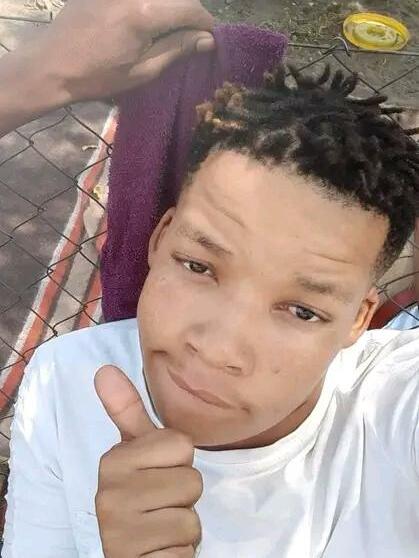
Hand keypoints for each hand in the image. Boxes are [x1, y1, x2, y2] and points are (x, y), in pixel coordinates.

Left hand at [35, 0, 214, 102]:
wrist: (52, 64)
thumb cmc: (97, 76)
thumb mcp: (142, 71)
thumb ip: (176, 50)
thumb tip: (206, 39)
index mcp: (145, 12)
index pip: (190, 7)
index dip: (205, 22)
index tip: (209, 38)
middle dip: (190, 13)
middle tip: (192, 36)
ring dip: (171, 8)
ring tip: (171, 30)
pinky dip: (151, 5)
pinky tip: (147, 22)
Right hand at [94, 365, 202, 557]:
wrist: (132, 555)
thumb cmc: (141, 497)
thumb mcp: (136, 453)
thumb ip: (126, 412)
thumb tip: (104, 369)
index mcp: (113, 461)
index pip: (181, 445)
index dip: (179, 462)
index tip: (158, 474)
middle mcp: (109, 494)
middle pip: (191, 480)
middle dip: (184, 497)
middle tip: (160, 505)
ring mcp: (119, 532)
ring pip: (191, 518)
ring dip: (184, 527)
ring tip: (160, 527)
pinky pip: (184, 551)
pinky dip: (180, 554)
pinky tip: (159, 550)